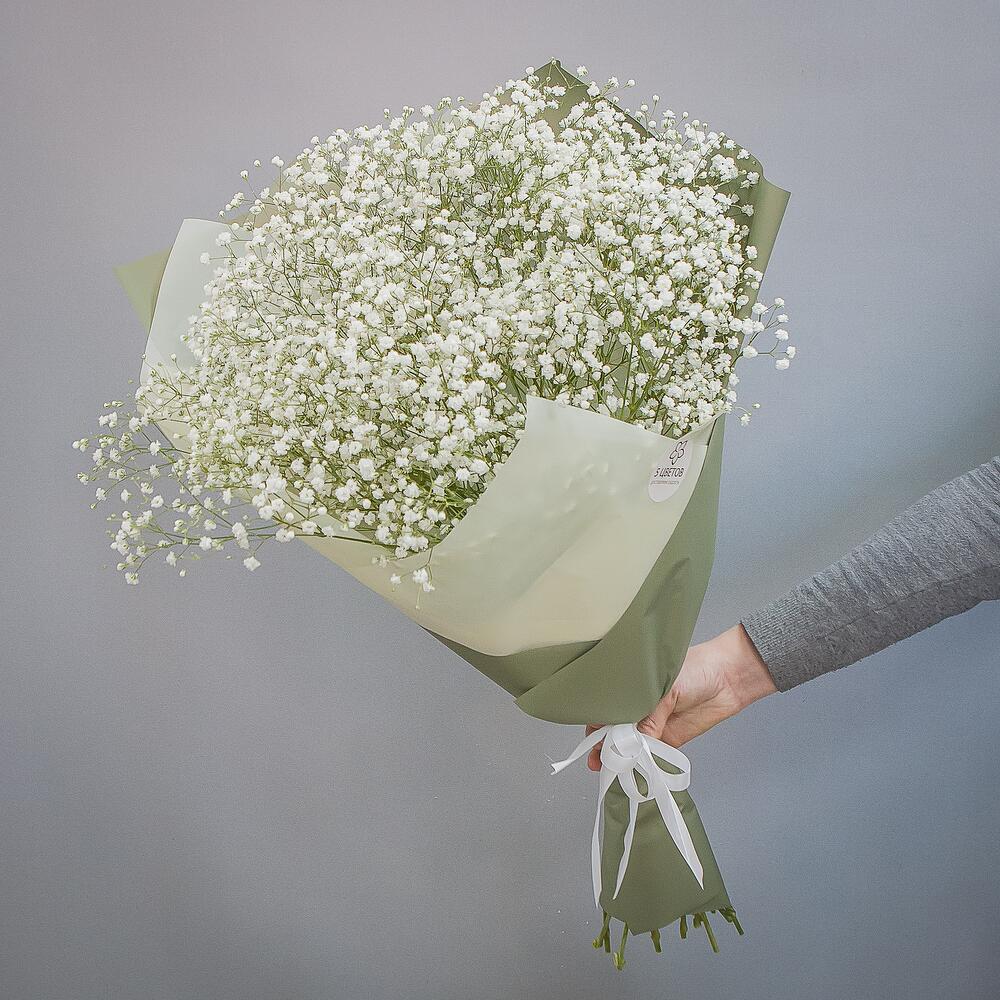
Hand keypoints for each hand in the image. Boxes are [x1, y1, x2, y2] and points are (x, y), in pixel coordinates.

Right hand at [586, 624, 776, 769]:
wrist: (729, 678)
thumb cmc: (696, 669)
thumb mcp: (666, 689)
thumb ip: (649, 718)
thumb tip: (634, 744)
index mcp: (633, 689)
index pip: (607, 708)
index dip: (596, 724)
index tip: (591, 740)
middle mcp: (639, 708)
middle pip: (614, 730)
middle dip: (604, 746)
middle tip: (599, 761)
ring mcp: (654, 726)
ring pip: (631, 746)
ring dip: (622, 759)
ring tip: (613, 770)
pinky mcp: (669, 740)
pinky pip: (652, 756)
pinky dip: (643, 764)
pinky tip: (635, 771)